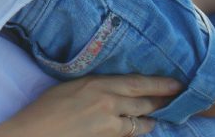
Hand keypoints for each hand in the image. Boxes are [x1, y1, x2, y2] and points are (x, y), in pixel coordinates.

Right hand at [0, 75, 180, 136]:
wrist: (36, 132)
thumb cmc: (45, 109)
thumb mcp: (69, 87)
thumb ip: (94, 86)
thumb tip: (111, 88)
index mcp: (96, 83)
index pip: (136, 83)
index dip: (158, 83)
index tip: (176, 82)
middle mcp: (107, 101)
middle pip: (144, 101)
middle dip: (162, 100)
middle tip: (178, 97)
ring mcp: (109, 122)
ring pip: (141, 120)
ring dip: (152, 118)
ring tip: (161, 114)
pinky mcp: (107, 136)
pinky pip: (129, 133)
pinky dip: (138, 130)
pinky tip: (143, 128)